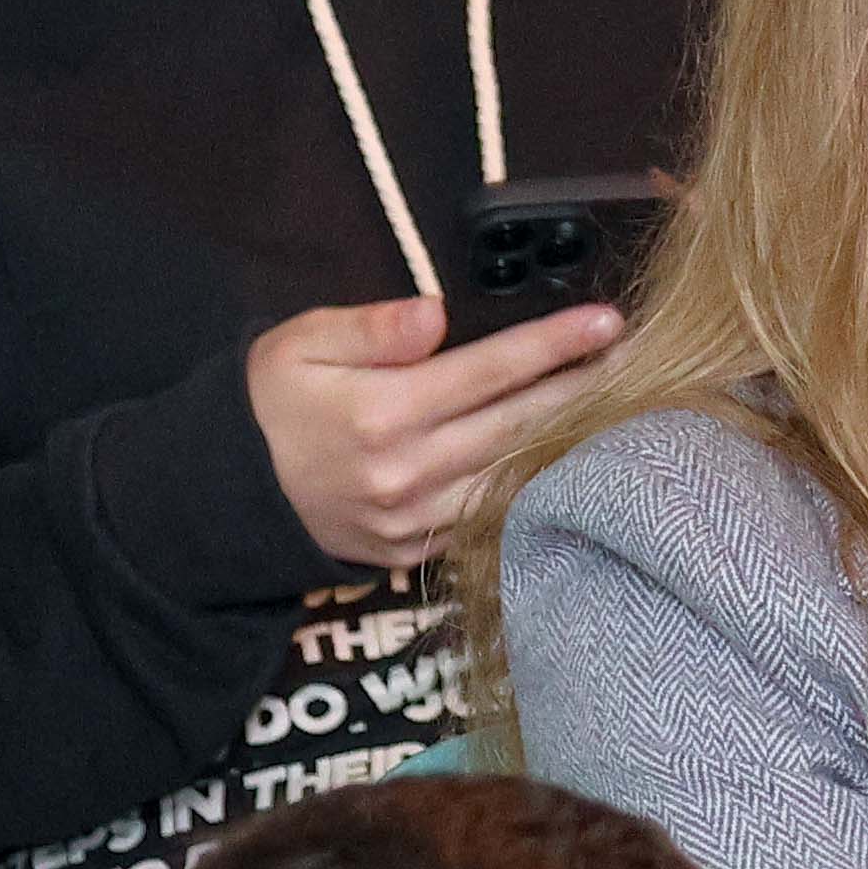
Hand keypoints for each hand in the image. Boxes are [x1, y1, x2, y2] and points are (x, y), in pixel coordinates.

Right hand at [249, 291, 628, 572]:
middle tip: (641, 359)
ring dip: (569, 444)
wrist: (226, 494)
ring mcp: (412, 521)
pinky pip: (487, 517)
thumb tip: (436, 316)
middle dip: (583, 389)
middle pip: (518, 425)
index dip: (553, 344)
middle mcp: (406, 473)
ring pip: (513, 478)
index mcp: (382, 414)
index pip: (489, 371)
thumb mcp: (301, 342)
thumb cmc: (270, 403)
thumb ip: (371, 328)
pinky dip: (530, 489)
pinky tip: (567, 460)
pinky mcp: (413, 552)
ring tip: (620, 408)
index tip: (608, 321)